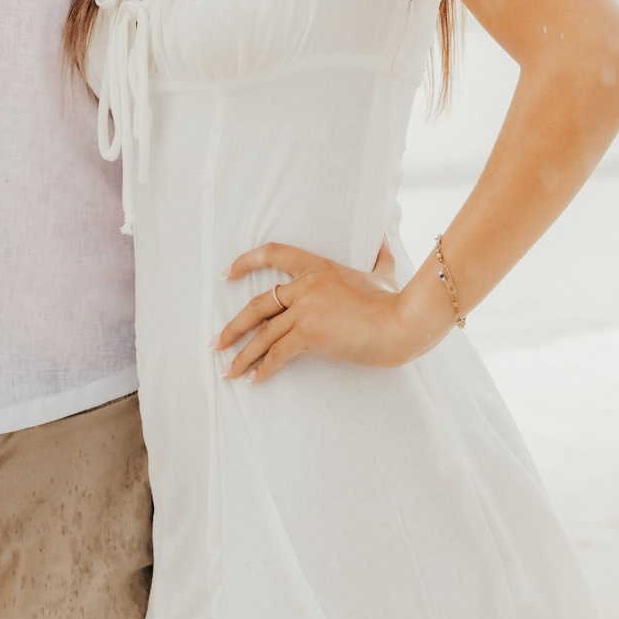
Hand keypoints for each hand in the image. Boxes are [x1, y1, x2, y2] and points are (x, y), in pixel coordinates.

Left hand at [214, 240, 425, 379]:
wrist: (403, 323)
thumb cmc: (395, 301)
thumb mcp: (383, 273)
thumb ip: (379, 256)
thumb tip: (384, 239)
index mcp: (316, 266)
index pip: (273, 254)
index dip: (246, 262)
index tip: (226, 274)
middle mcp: (305, 286)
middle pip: (257, 305)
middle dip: (233, 327)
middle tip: (216, 342)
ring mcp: (305, 310)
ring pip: (263, 334)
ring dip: (242, 354)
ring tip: (227, 370)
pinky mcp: (310, 334)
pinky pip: (278, 354)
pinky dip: (263, 368)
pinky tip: (254, 380)